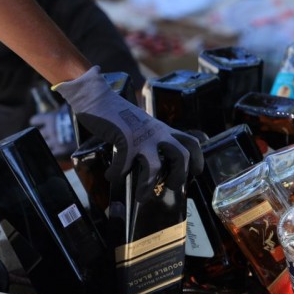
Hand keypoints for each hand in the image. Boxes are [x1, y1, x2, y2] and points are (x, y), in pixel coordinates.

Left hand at [30, 105, 77, 159]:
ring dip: (47, 142)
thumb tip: (63, 103)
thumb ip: (62, 108)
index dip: (36, 121)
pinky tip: (56, 151)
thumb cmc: (81, 116)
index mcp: (50, 118)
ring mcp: (55, 141)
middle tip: (48, 133)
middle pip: (39, 133)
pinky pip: (51, 153)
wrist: (91, 129)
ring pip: (44, 143)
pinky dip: (52, 152)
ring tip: (52, 142)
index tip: (38, 122)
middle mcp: (50, 130)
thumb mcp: (70, 108)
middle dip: (43, 133)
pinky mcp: (61, 151)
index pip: (34, 120)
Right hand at [54, 66, 203, 197]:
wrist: (96, 96)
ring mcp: (141, 136)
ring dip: (148, 185)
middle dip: (178, 176)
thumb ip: (151, 140)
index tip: (195, 173)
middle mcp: (157, 133)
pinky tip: (110, 176)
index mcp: (163, 130)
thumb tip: (154, 166)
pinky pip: (124, 165)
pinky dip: (116, 174)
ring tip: (141, 196)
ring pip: (155, 166)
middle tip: (171, 187)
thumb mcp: (143, 126)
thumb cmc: (118, 115)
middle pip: (181, 156)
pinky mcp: (123, 138)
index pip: (190, 143)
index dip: (197, 159)